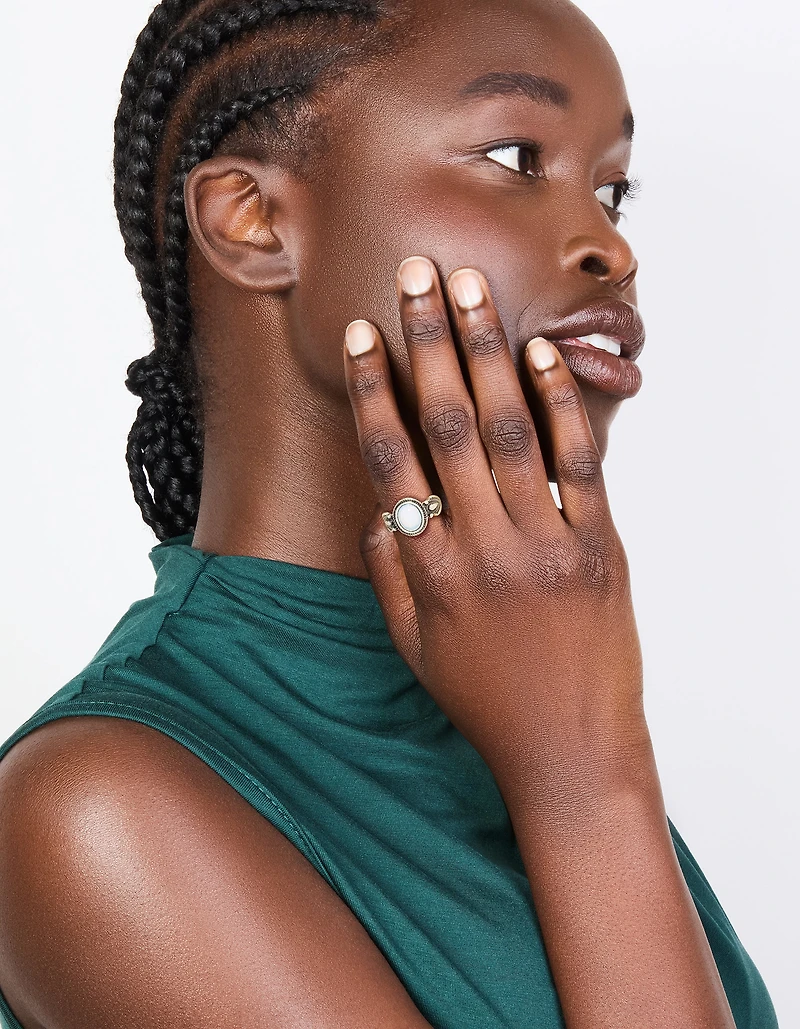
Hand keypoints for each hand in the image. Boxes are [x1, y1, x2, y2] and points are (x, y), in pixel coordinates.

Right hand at [343, 257, 647, 806]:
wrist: (569, 750)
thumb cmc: (485, 701)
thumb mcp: (415, 647)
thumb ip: (390, 576)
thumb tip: (382, 509)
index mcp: (431, 570)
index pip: (391, 461)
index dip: (375, 391)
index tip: (364, 336)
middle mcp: (482, 546)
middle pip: (447, 425)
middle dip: (428, 343)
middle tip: (417, 277)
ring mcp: (544, 543)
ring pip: (508, 430)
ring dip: (487, 353)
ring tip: (470, 292)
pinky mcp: (598, 547)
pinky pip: (578, 463)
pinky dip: (561, 404)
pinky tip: (542, 354)